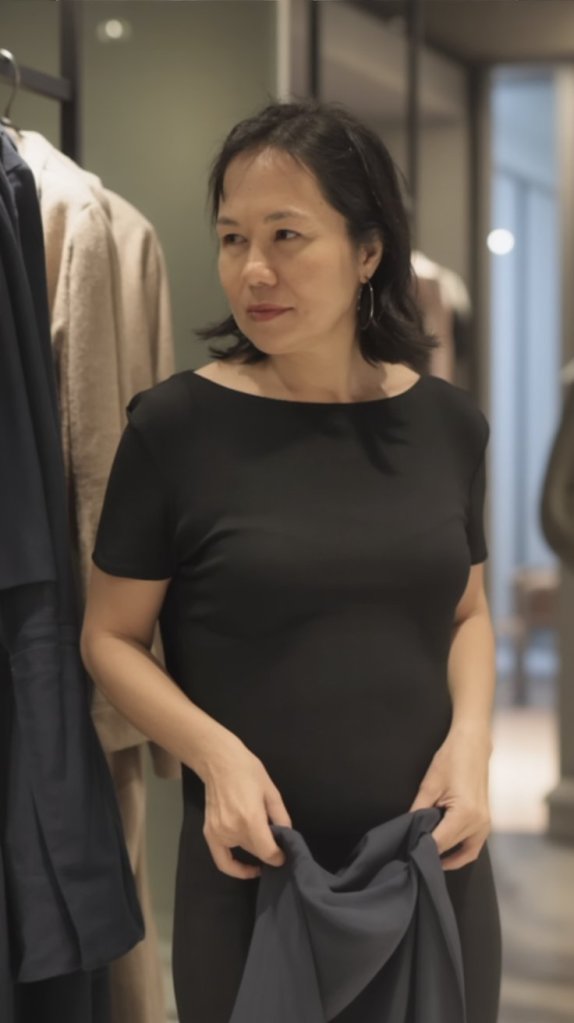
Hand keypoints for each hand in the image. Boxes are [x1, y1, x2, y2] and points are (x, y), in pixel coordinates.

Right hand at [202, 735, 291, 879]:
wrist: (218, 762)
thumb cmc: (248, 771)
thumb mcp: (271, 791)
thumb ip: (281, 816)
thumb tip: (287, 836)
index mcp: (250, 819)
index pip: (267, 852)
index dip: (279, 857)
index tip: (284, 855)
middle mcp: (233, 830)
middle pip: (256, 852)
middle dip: (269, 850)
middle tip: (277, 844)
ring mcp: (219, 833)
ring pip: (243, 852)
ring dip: (255, 850)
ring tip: (263, 841)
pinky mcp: (209, 834)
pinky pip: (222, 860)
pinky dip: (235, 868)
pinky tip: (247, 868)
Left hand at [409, 726, 491, 869]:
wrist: (472, 744)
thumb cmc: (452, 758)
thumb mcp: (429, 785)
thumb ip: (418, 811)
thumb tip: (408, 829)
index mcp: (465, 814)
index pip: (440, 842)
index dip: (423, 848)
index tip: (409, 853)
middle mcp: (479, 823)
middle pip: (452, 848)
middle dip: (434, 853)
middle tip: (415, 854)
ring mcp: (486, 823)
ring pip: (467, 852)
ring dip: (450, 857)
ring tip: (429, 856)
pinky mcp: (486, 820)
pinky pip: (474, 844)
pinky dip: (461, 850)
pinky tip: (446, 851)